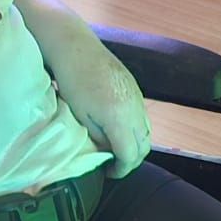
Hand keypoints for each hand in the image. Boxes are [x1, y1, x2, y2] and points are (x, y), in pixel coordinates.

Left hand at [47, 31, 152, 178]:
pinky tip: (121, 129)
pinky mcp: (136, 89)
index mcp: (120, 119)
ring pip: (147, 132)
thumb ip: (99, 138)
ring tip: (118, 149)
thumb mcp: (82, 117)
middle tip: (115, 165)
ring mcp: (138, 98)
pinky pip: (144, 117)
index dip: (121, 169)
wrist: (77, 48)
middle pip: (144, 146)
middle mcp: (135, 109)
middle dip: (132, 160)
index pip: (130, 155)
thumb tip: (108, 151)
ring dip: (137, 145)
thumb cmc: (72, 82)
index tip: (110, 172)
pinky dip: (137, 130)